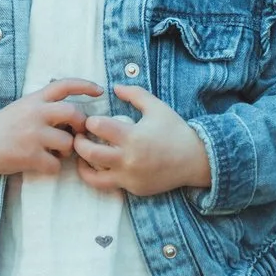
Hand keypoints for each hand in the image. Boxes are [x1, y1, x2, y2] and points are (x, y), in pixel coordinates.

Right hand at [0, 79, 100, 177]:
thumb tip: (75, 114)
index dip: (85, 85)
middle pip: (73, 113)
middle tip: (78, 134)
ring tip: (55, 152)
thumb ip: (45, 106)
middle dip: (81, 125)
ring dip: (67, 151)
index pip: (64, 85)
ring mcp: (32, 135)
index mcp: (34, 99)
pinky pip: (56, 165)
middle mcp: (35, 114)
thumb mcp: (23, 107)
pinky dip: (54, 167)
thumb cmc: (4, 126)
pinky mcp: (29, 156)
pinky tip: (43, 163)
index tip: (100, 91)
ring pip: (68, 143)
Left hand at [74, 84, 212, 196]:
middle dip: (79, 142)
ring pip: (93, 175)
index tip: (92, 121)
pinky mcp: (133, 188)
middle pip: (89, 153)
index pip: (97, 127)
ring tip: (83, 154)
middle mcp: (129, 159)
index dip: (90, 121)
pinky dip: (99, 176)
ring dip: (83, 163)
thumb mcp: (156, 107)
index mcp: (133, 136)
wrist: (195, 160)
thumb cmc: (175, 131)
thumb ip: (134, 94)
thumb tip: (115, 87)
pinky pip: (108, 185)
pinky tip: (97, 167)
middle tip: (79, 136)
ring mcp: (130, 177)